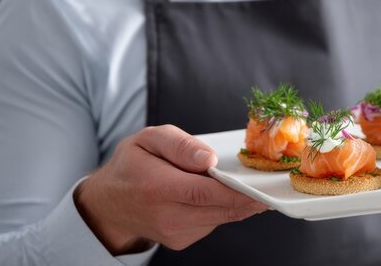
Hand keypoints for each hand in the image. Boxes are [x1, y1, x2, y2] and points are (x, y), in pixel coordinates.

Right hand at [74, 125, 267, 254]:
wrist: (109, 203)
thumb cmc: (132, 165)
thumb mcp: (148, 139)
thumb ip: (179, 144)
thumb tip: (208, 159)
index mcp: (156, 187)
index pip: (206, 192)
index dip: (239, 191)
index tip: (264, 186)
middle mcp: (166, 216)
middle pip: (221, 208)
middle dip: (249, 198)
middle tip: (271, 185)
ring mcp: (174, 233)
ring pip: (221, 217)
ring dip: (238, 202)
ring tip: (247, 184)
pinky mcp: (181, 240)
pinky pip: (213, 222)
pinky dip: (222, 208)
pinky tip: (219, 194)